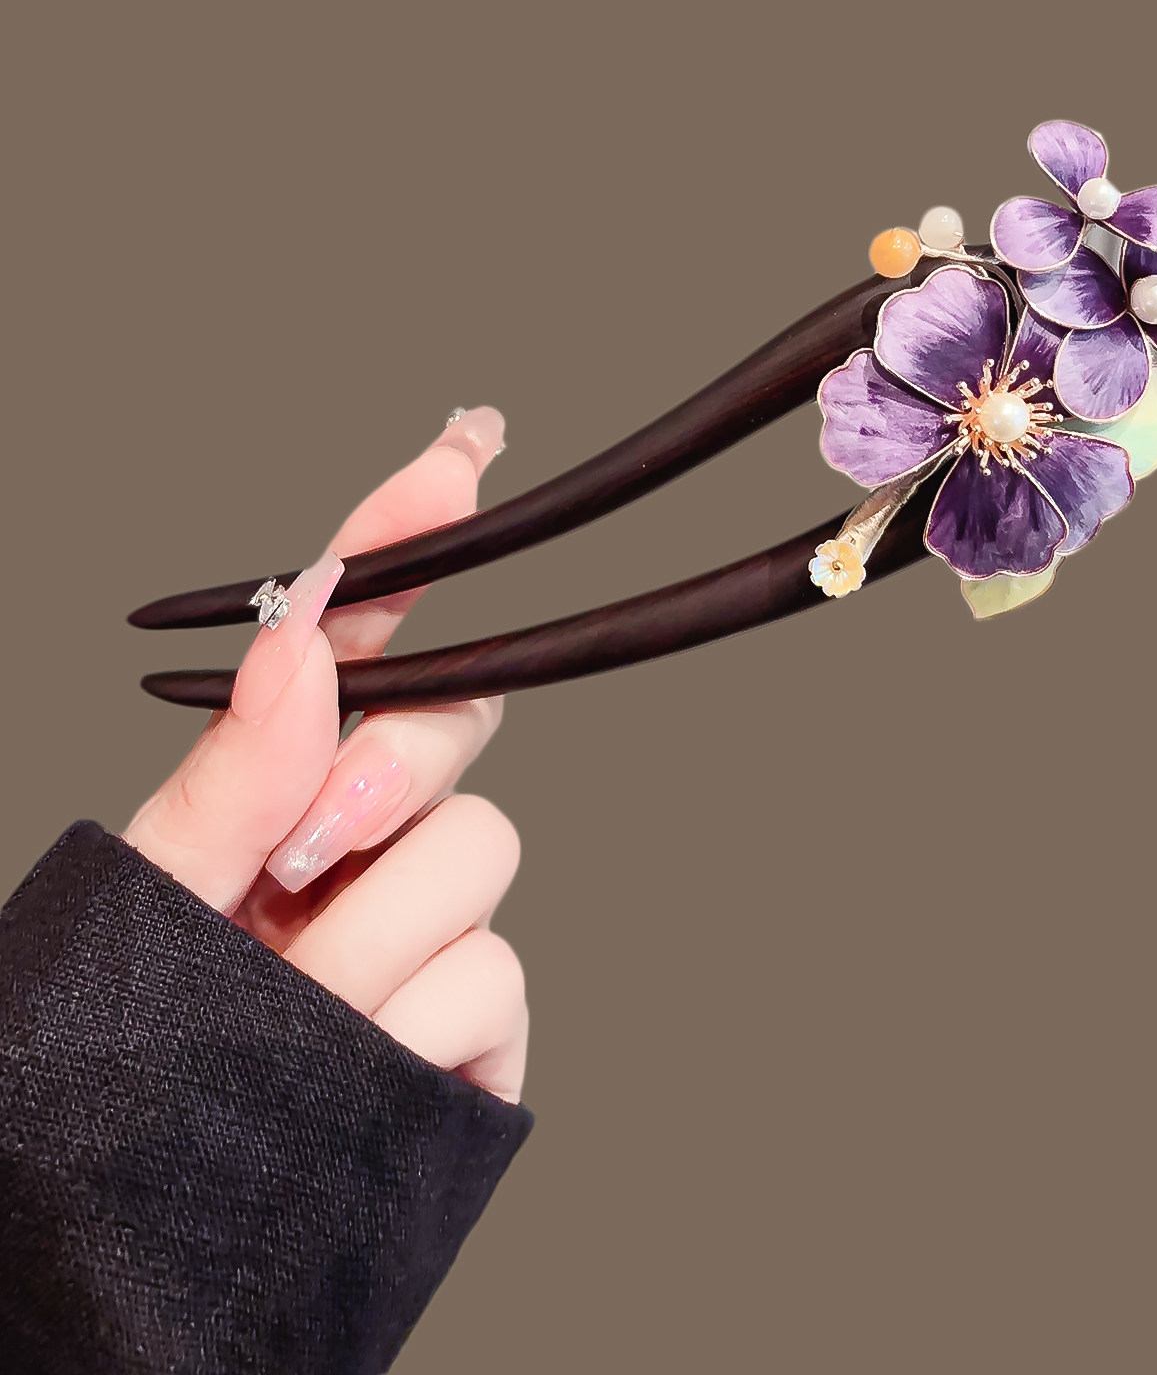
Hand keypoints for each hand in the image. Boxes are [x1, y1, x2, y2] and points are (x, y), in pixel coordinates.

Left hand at [124, 409, 527, 1100]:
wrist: (148, 1251)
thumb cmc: (123, 1064)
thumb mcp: (148, 908)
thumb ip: (230, 779)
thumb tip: (303, 642)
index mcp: (276, 792)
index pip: (356, 640)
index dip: (406, 538)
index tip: (457, 450)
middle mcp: (363, 842)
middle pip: (456, 721)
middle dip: (393, 767)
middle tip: (304, 851)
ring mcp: (426, 929)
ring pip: (476, 850)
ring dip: (367, 938)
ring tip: (288, 1015)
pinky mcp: (475, 1022)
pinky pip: (489, 969)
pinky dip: (404, 1026)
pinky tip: (351, 1066)